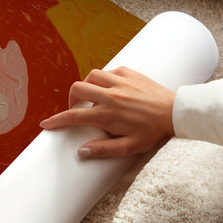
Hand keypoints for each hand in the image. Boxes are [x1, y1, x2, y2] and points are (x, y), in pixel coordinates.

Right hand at [40, 66, 174, 158]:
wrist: (176, 112)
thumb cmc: (153, 132)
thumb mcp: (130, 147)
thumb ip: (104, 149)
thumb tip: (81, 151)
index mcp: (107, 114)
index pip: (73, 116)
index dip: (56, 121)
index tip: (46, 124)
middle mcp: (110, 95)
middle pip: (77, 89)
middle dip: (71, 99)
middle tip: (76, 108)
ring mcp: (120, 82)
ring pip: (91, 76)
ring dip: (87, 85)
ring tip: (92, 96)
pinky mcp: (130, 73)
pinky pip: (109, 71)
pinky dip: (104, 78)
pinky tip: (110, 88)